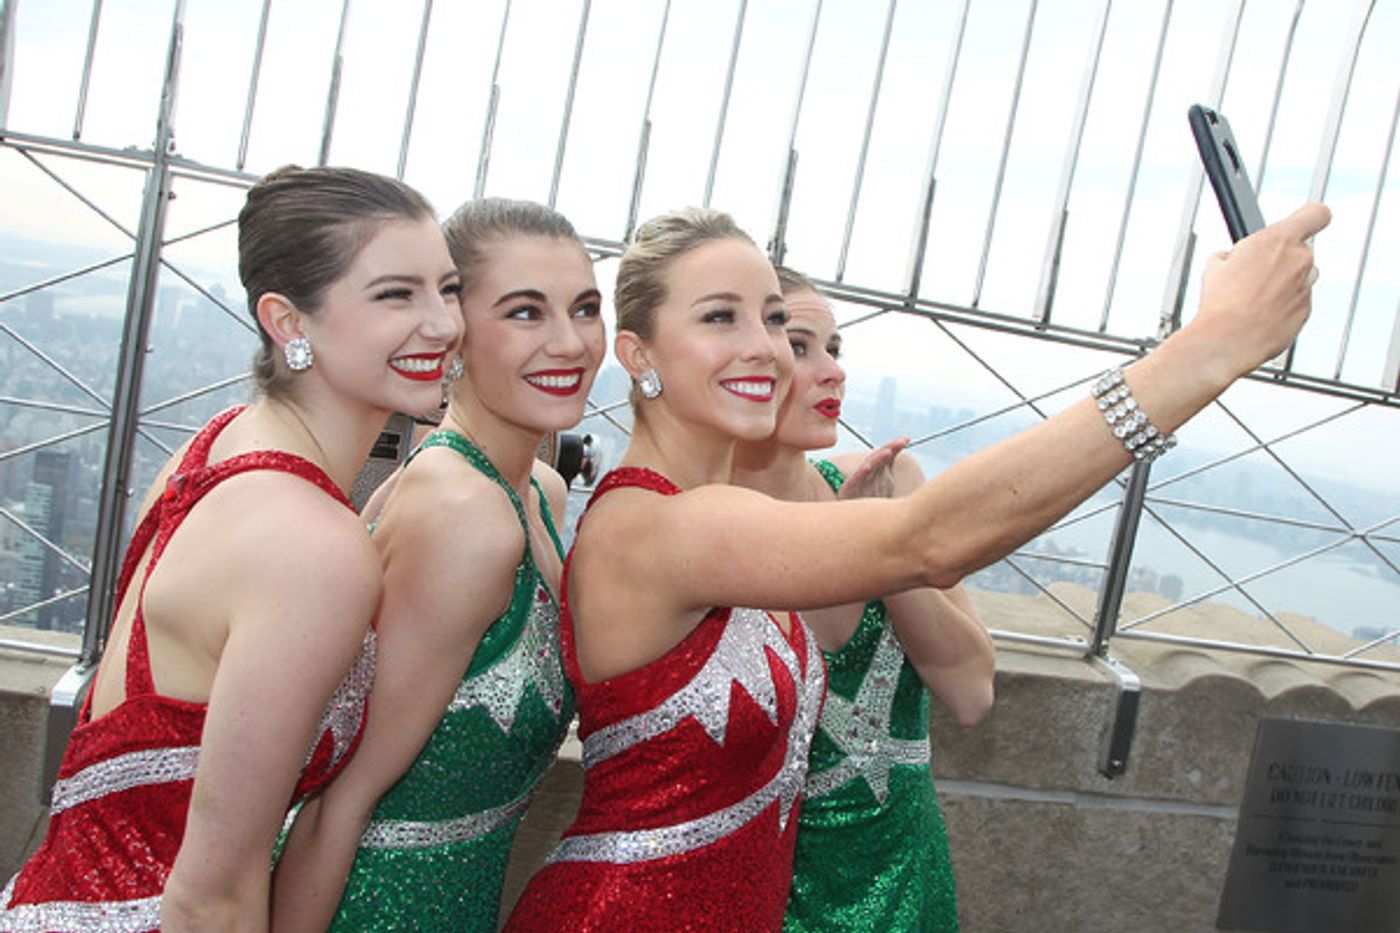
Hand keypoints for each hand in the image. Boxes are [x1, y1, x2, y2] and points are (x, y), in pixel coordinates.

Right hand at [836, 437, 908, 500]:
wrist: (852, 518)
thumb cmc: (867, 502)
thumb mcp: (885, 488)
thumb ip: (891, 474)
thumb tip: (908, 465)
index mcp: (878, 472)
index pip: (887, 456)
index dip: (896, 447)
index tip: (907, 439)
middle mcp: (868, 474)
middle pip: (878, 457)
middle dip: (890, 447)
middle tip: (901, 441)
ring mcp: (857, 481)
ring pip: (868, 466)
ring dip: (878, 458)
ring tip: (888, 451)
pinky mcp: (847, 490)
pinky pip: (855, 480)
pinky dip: (861, 473)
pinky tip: (867, 467)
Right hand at [1191, 202, 1330, 378]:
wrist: (1227, 340)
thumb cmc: (1222, 302)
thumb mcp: (1216, 265)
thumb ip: (1235, 253)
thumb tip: (1232, 258)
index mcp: (1279, 240)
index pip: (1316, 214)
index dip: (1310, 217)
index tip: (1303, 223)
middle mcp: (1300, 260)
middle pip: (1302, 252)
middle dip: (1282, 259)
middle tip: (1256, 273)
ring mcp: (1306, 287)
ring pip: (1301, 278)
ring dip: (1285, 283)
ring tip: (1255, 298)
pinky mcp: (1305, 311)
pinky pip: (1297, 303)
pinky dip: (1283, 306)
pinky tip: (1260, 314)